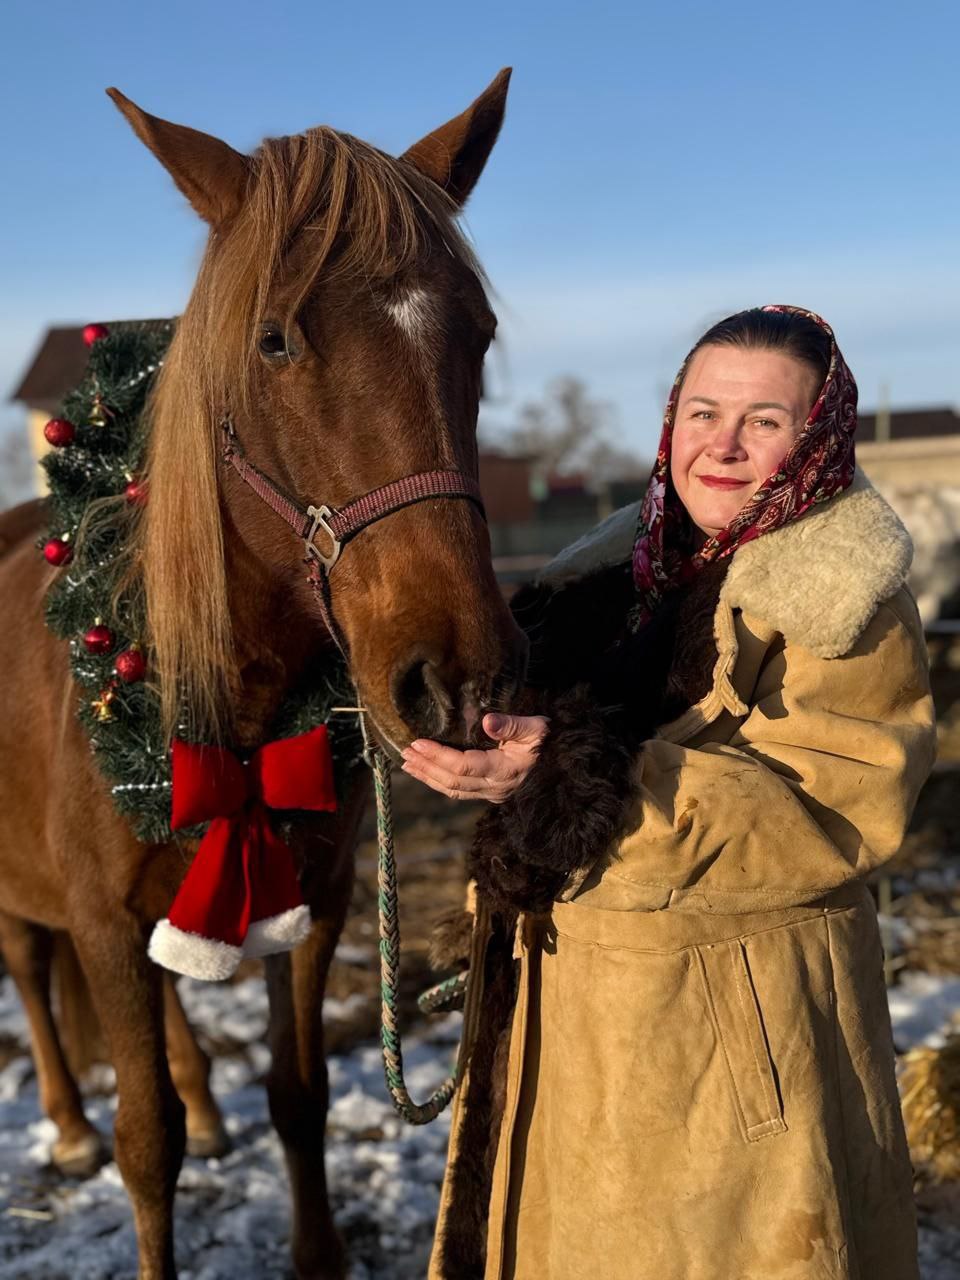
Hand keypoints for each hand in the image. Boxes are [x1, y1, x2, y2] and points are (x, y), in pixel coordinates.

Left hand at [400, 712, 549, 803]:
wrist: (564, 762)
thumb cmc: (548, 741)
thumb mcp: (537, 728)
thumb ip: (513, 725)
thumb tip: (488, 721)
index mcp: (505, 770)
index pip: (464, 766)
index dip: (438, 756)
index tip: (417, 743)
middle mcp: (495, 788)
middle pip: (453, 782)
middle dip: (426, 767)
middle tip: (405, 752)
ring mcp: (492, 794)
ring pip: (452, 790)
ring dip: (427, 777)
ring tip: (407, 764)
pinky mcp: (489, 794)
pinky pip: (459, 791)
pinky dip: (438, 782)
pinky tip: (425, 772)